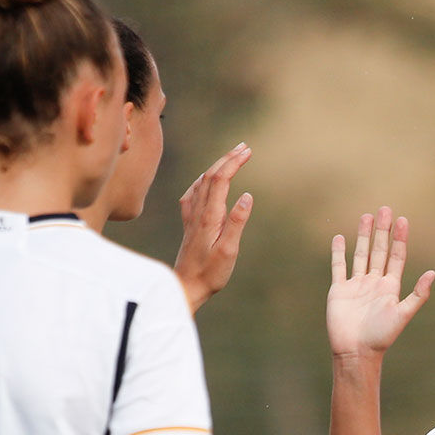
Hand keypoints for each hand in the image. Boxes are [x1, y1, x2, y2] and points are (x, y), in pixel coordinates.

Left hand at [173, 144, 253, 312]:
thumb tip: (248, 196)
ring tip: (230, 158)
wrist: (185, 286)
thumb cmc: (210, 273)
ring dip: (216, 167)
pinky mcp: (188, 225)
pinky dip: (201, 182)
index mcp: (210, 216)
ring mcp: (191, 218)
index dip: (233, 163)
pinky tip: (203, 181)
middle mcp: (198, 213)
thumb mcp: (229, 250)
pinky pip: (192, 195)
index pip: (221, 180)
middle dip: (227, 159)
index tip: (247, 152)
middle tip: (244, 147)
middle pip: (211, 176)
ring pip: (202, 183)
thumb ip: (237, 222)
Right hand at [327, 207, 434, 359]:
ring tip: (366, 217)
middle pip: (379, 251)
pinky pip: (338, 267)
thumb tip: (433, 273)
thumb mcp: (403, 314)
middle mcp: (374, 283)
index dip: (400, 239)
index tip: (402, 220)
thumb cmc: (381, 336)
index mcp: (390, 287)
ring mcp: (356, 285)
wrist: (356, 352)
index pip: (396, 257)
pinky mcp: (339, 290)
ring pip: (360, 254)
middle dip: (382, 231)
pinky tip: (339, 237)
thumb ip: (418, 295)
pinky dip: (338, 253)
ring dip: (363, 236)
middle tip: (385, 209)